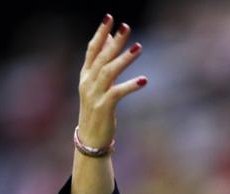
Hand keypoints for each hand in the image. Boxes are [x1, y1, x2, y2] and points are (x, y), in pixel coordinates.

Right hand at [77, 14, 146, 147]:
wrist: (90, 139)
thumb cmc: (97, 110)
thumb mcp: (98, 85)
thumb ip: (103, 63)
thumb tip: (111, 39)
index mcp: (85, 76)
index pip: (92, 50)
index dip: (100, 34)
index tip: (109, 18)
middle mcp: (87, 83)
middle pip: (101, 58)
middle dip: (114, 42)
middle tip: (126, 27)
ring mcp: (94, 95)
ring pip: (109, 72)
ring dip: (124, 59)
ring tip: (138, 47)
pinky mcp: (104, 108)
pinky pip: (117, 93)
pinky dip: (130, 86)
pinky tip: (144, 80)